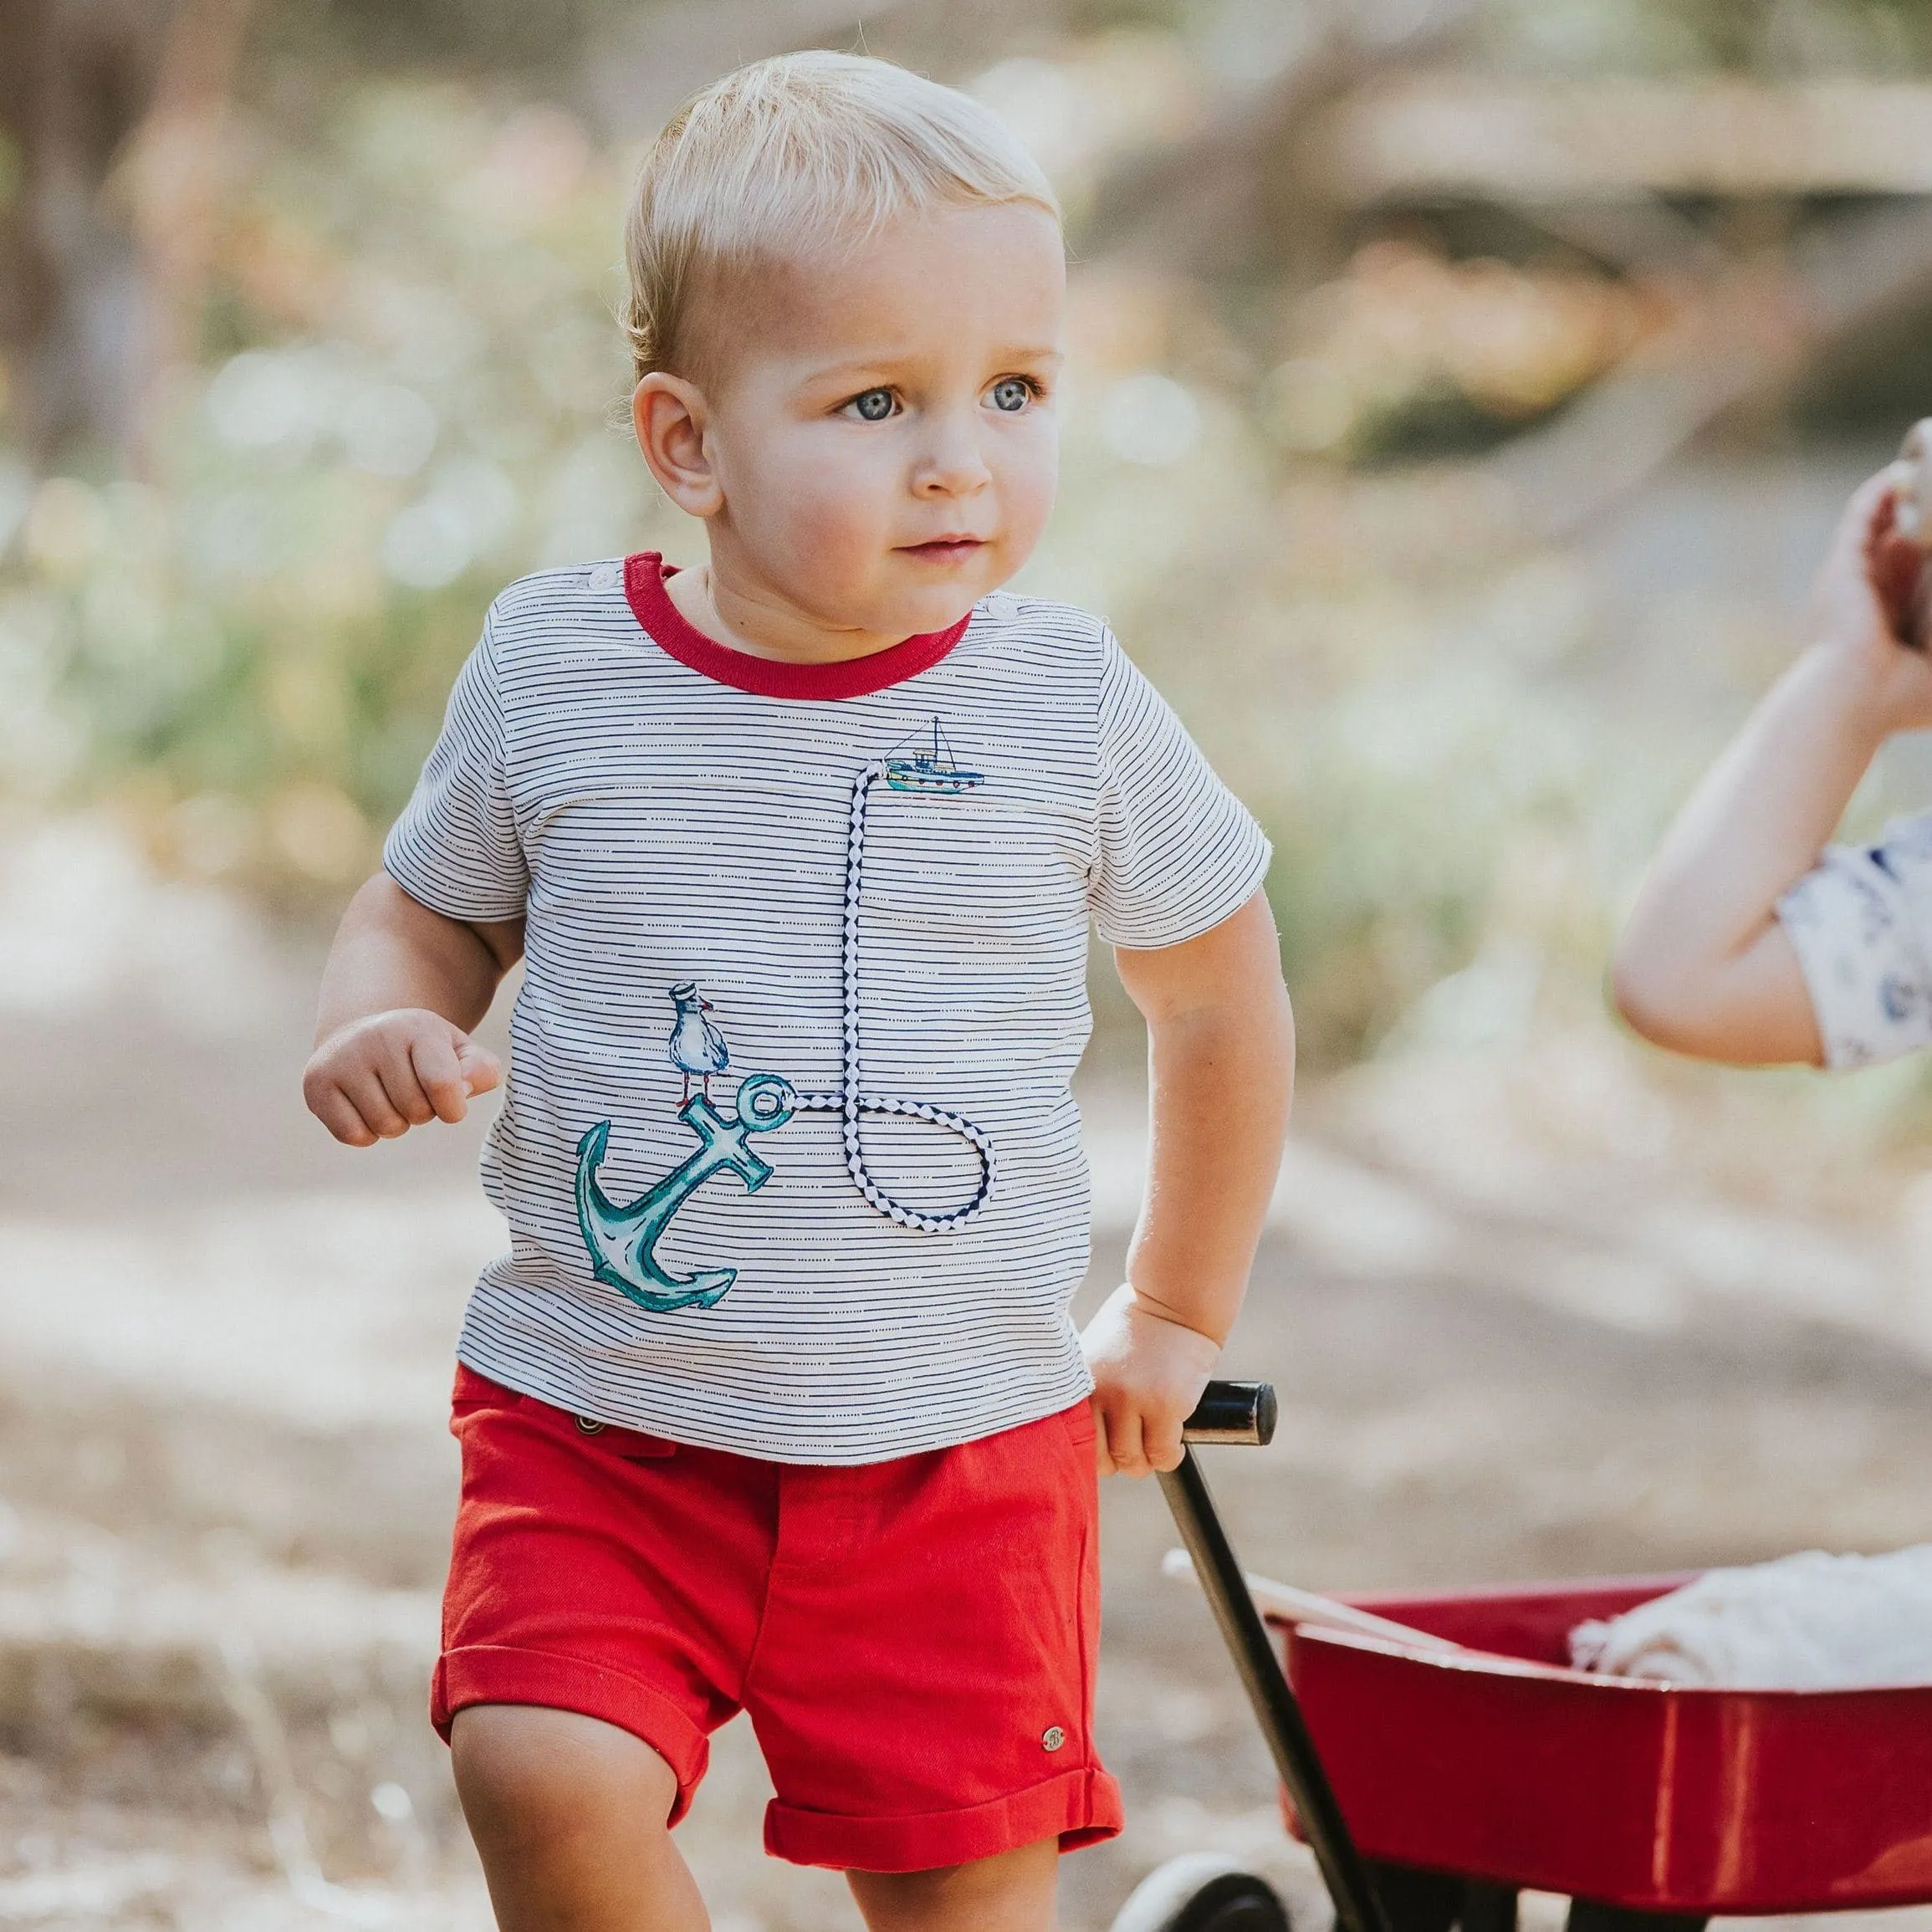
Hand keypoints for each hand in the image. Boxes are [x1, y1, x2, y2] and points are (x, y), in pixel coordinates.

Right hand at [303, 1008, 500, 1146]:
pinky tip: (365, 1107)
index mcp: (417, 1027)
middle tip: (412, 1091)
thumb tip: (464, 1090)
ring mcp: (341, 1059)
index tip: (450, 1102)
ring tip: (389, 1097)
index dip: (453, 1107)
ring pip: (385, 1126)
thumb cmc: (422, 1052)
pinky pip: (353, 1135)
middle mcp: (374, 1037)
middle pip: (415, 1110)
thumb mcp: (459, 1051)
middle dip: (423, 1112)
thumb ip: (481, 1070)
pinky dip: (367, 1133)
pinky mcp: (316, 1083)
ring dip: (396, 1123)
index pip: (443, 1084)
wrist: (363, 1035)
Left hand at [1080, 1282, 1221, 1477]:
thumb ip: (1087, 1394)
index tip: (1105, 1451)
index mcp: (1080, 1384)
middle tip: (1133, 1446)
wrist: (1173, 1300)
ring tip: (1154, 1442)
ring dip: (1146, 1460)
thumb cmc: (1134, 1328)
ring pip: (1134, 1462)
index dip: (1091, 1455)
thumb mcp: (1095, 1355)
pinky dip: (1169, 1456)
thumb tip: (1081, 1442)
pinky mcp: (1166, 1406)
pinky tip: (1173, 1440)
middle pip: (1103, 1461)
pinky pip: (1164, 1455)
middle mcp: (1102, 1394)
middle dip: (1119, 1461)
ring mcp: (1134, 1401)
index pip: (1073, 1444)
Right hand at [1804, 468, 1931, 736]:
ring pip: (1878, 523)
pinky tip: (1902, 469)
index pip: (1913, 571)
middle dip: (1919, 518)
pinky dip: (1878, 492)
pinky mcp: (1843, 565)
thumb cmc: (1894, 703)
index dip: (1927, 548)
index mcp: (1892, 619)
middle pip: (1896, 541)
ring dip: (1901, 496)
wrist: (1850, 701)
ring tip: (1925, 469)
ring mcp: (1854, 577)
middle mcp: (1871, 594)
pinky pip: (1860, 516)